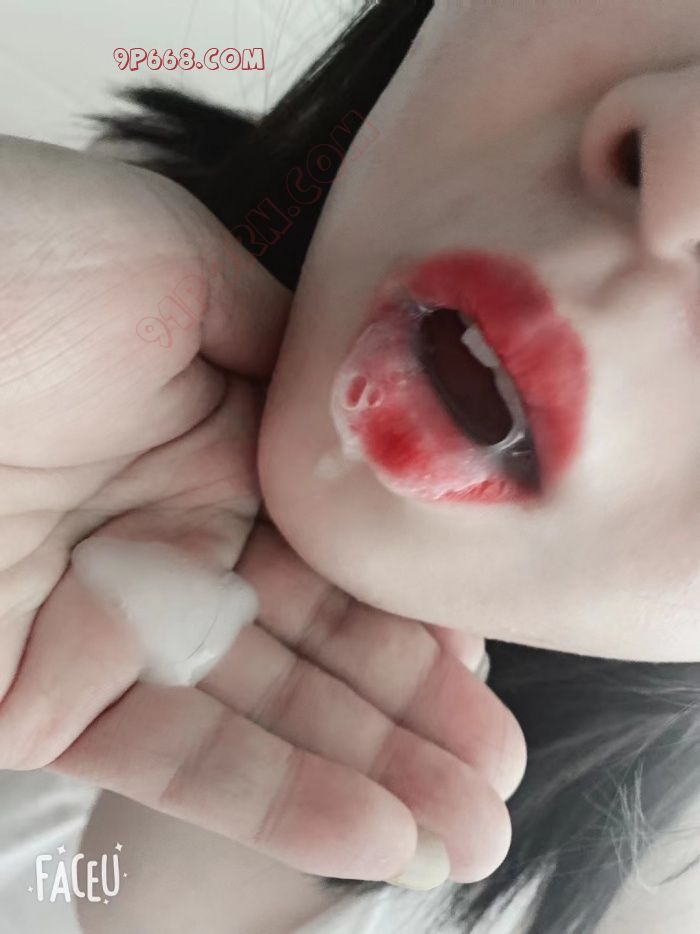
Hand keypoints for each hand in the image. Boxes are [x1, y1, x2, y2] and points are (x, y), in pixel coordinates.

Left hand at [0, 136, 525, 886]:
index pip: (341, 544)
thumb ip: (284, 347)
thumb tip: (374, 407)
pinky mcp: (42, 696)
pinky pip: (177, 758)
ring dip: (373, 776)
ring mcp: (112, 623)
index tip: (487, 660)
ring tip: (471, 828)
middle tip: (500, 778)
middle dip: (417, 715)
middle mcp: (175, 536)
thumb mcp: (173, 266)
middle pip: (319, 644)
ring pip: (267, 718)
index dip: (419, 607)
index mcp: (214, 437)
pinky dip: (279, 801)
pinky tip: (376, 835)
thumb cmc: (10, 266)